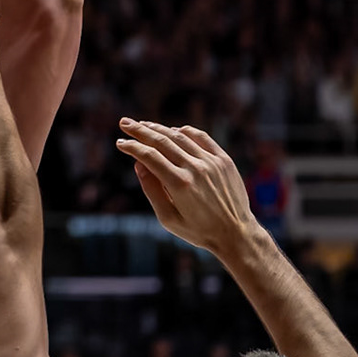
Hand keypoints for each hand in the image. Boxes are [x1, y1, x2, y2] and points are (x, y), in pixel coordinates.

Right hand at [115, 120, 257, 256]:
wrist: (237, 233)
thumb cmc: (199, 230)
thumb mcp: (168, 218)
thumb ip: (151, 190)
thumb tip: (138, 164)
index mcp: (179, 184)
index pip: (149, 156)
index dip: (132, 146)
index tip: (120, 142)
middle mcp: (195, 168)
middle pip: (162, 141)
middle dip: (140, 130)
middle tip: (125, 123)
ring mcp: (211, 162)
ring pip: (180, 136)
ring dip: (160, 128)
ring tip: (145, 125)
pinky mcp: (224, 160)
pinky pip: (202, 138)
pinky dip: (186, 132)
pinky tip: (174, 131)